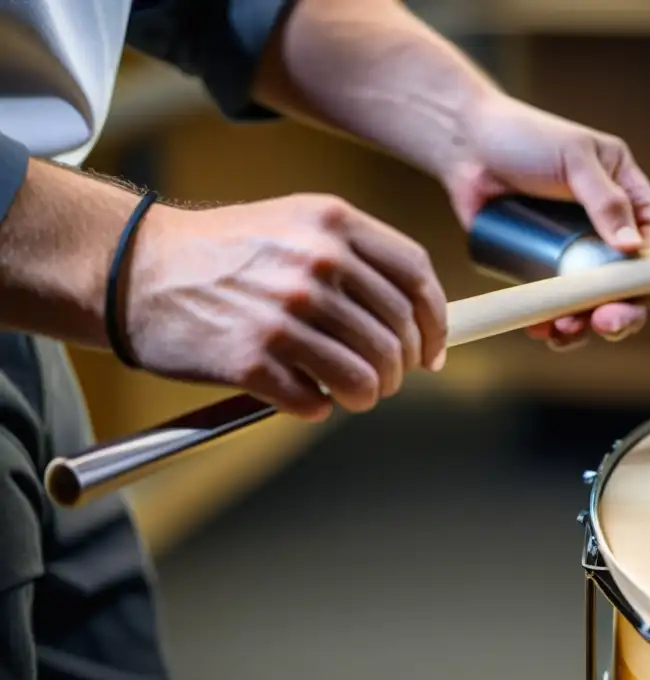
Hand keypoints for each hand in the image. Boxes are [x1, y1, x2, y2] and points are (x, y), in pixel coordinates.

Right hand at [125, 194, 447, 420]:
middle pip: (397, 337)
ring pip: (365, 378)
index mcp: (333, 224)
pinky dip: (317, 407)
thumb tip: (416, 315)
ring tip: (351, 394)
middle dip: (400, 370)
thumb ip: (357, 257)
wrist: (137, 269)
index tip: (433, 350)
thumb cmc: (223, 252)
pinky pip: (315, 403)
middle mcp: (315, 265)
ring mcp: (283, 313)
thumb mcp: (296, 224)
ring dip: (366, 395)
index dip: (435, 323)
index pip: (416, 279)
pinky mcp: (251, 359)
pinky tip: (302, 394)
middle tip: (384, 380)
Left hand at [445, 93, 649, 350]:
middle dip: (621, 309)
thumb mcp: (574, 159)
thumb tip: (633, 247)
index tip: (637, 292)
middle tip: (605, 323)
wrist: (465, 146)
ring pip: (592, 300)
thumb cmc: (524, 137)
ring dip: (585, 324)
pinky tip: (543, 329)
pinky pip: (556, 303)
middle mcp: (604, 227)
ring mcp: (572, 251)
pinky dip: (552, 322)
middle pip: (626, 282)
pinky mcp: (539, 266)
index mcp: (626, 192)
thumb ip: (605, 200)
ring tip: (565, 330)